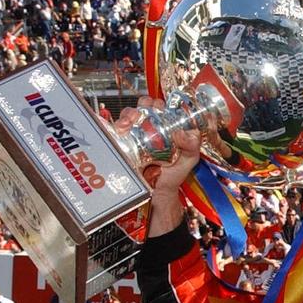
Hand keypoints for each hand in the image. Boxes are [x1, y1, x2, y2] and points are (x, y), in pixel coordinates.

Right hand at [116, 98, 201, 239]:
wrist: (155, 198)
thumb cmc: (171, 178)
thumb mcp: (187, 161)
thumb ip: (192, 147)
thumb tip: (186, 133)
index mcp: (161, 129)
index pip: (156, 108)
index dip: (155, 103)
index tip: (157, 106)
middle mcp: (143, 131)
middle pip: (137, 110)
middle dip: (138, 107)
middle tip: (140, 115)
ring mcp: (129, 139)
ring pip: (122, 119)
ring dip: (124, 117)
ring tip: (127, 125)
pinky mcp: (117, 149)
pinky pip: (109, 134)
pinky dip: (110, 127)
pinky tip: (115, 129)